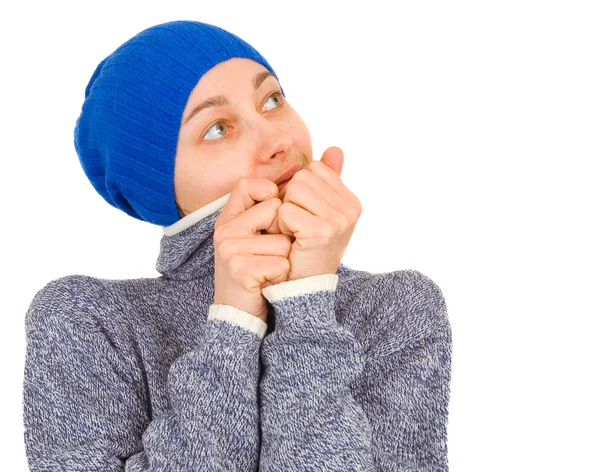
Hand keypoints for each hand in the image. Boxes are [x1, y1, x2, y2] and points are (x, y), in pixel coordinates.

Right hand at [213, 178, 292, 321]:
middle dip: (284, 236)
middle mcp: (225, 228)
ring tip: (269, 271)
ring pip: (283, 240)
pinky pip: (280, 263)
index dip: (271, 198)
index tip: (274, 221)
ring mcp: (230, 249)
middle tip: (269, 256)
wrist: (240, 313)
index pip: (248, 185)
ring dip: (285, 259)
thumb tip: (336, 150)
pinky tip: (268, 283)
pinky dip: (282, 276)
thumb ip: (290, 198)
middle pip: (276, 211)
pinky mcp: (239, 269)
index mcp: (229, 217)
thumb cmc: (260, 269)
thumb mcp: (267, 232)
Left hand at [276, 146, 361, 281]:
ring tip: (294, 234)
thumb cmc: (308, 251)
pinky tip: (290, 242)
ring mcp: (339, 220)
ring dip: (284, 212)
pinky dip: (280, 226)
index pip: (314, 170)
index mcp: (351, 202)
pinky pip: (285, 210)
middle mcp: (350, 209)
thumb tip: (335, 148)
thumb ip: (329, 180)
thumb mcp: (321, 213)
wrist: (305, 289)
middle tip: (297, 228)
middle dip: (290, 200)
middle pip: (302, 178)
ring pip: (293, 190)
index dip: (299, 191)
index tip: (305, 217)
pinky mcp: (321, 232)